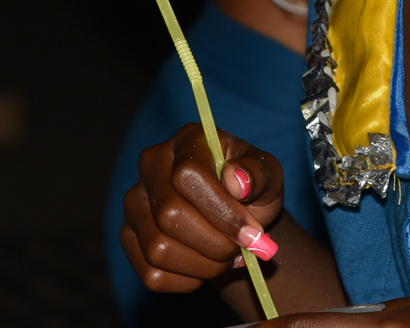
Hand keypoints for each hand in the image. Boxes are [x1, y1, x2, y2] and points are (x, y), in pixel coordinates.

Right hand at [121, 123, 283, 293]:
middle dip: (215, 243)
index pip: (188, 175)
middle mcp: (152, 165)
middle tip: (244, 249)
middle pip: (170, 216)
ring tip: (230, 258)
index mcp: (188, 140)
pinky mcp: (129, 236)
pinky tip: (208, 267)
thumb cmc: (252, 188)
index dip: (222, 211)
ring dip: (204, 265)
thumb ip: (258, 174)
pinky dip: (186, 280)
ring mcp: (135, 202)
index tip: (253, 233)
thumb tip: (235, 179)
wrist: (236, 215)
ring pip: (158, 249)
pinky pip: (151, 274)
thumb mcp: (268, 175)